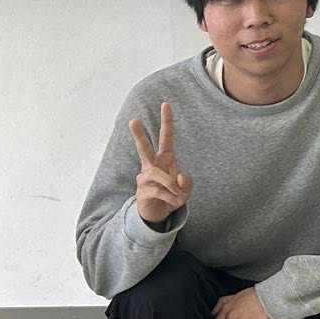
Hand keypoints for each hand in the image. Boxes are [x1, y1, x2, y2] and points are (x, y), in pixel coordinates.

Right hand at [131, 102, 191, 225]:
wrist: (159, 214)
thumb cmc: (172, 195)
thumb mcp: (185, 188)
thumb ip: (186, 182)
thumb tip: (178, 178)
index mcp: (164, 158)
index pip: (166, 136)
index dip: (167, 121)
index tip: (165, 104)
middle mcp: (152, 165)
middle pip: (144, 147)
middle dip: (138, 134)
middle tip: (132, 120)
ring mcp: (144, 178)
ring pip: (157, 174)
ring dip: (172, 185)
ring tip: (178, 195)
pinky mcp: (142, 191)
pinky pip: (159, 191)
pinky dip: (171, 197)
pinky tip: (174, 202)